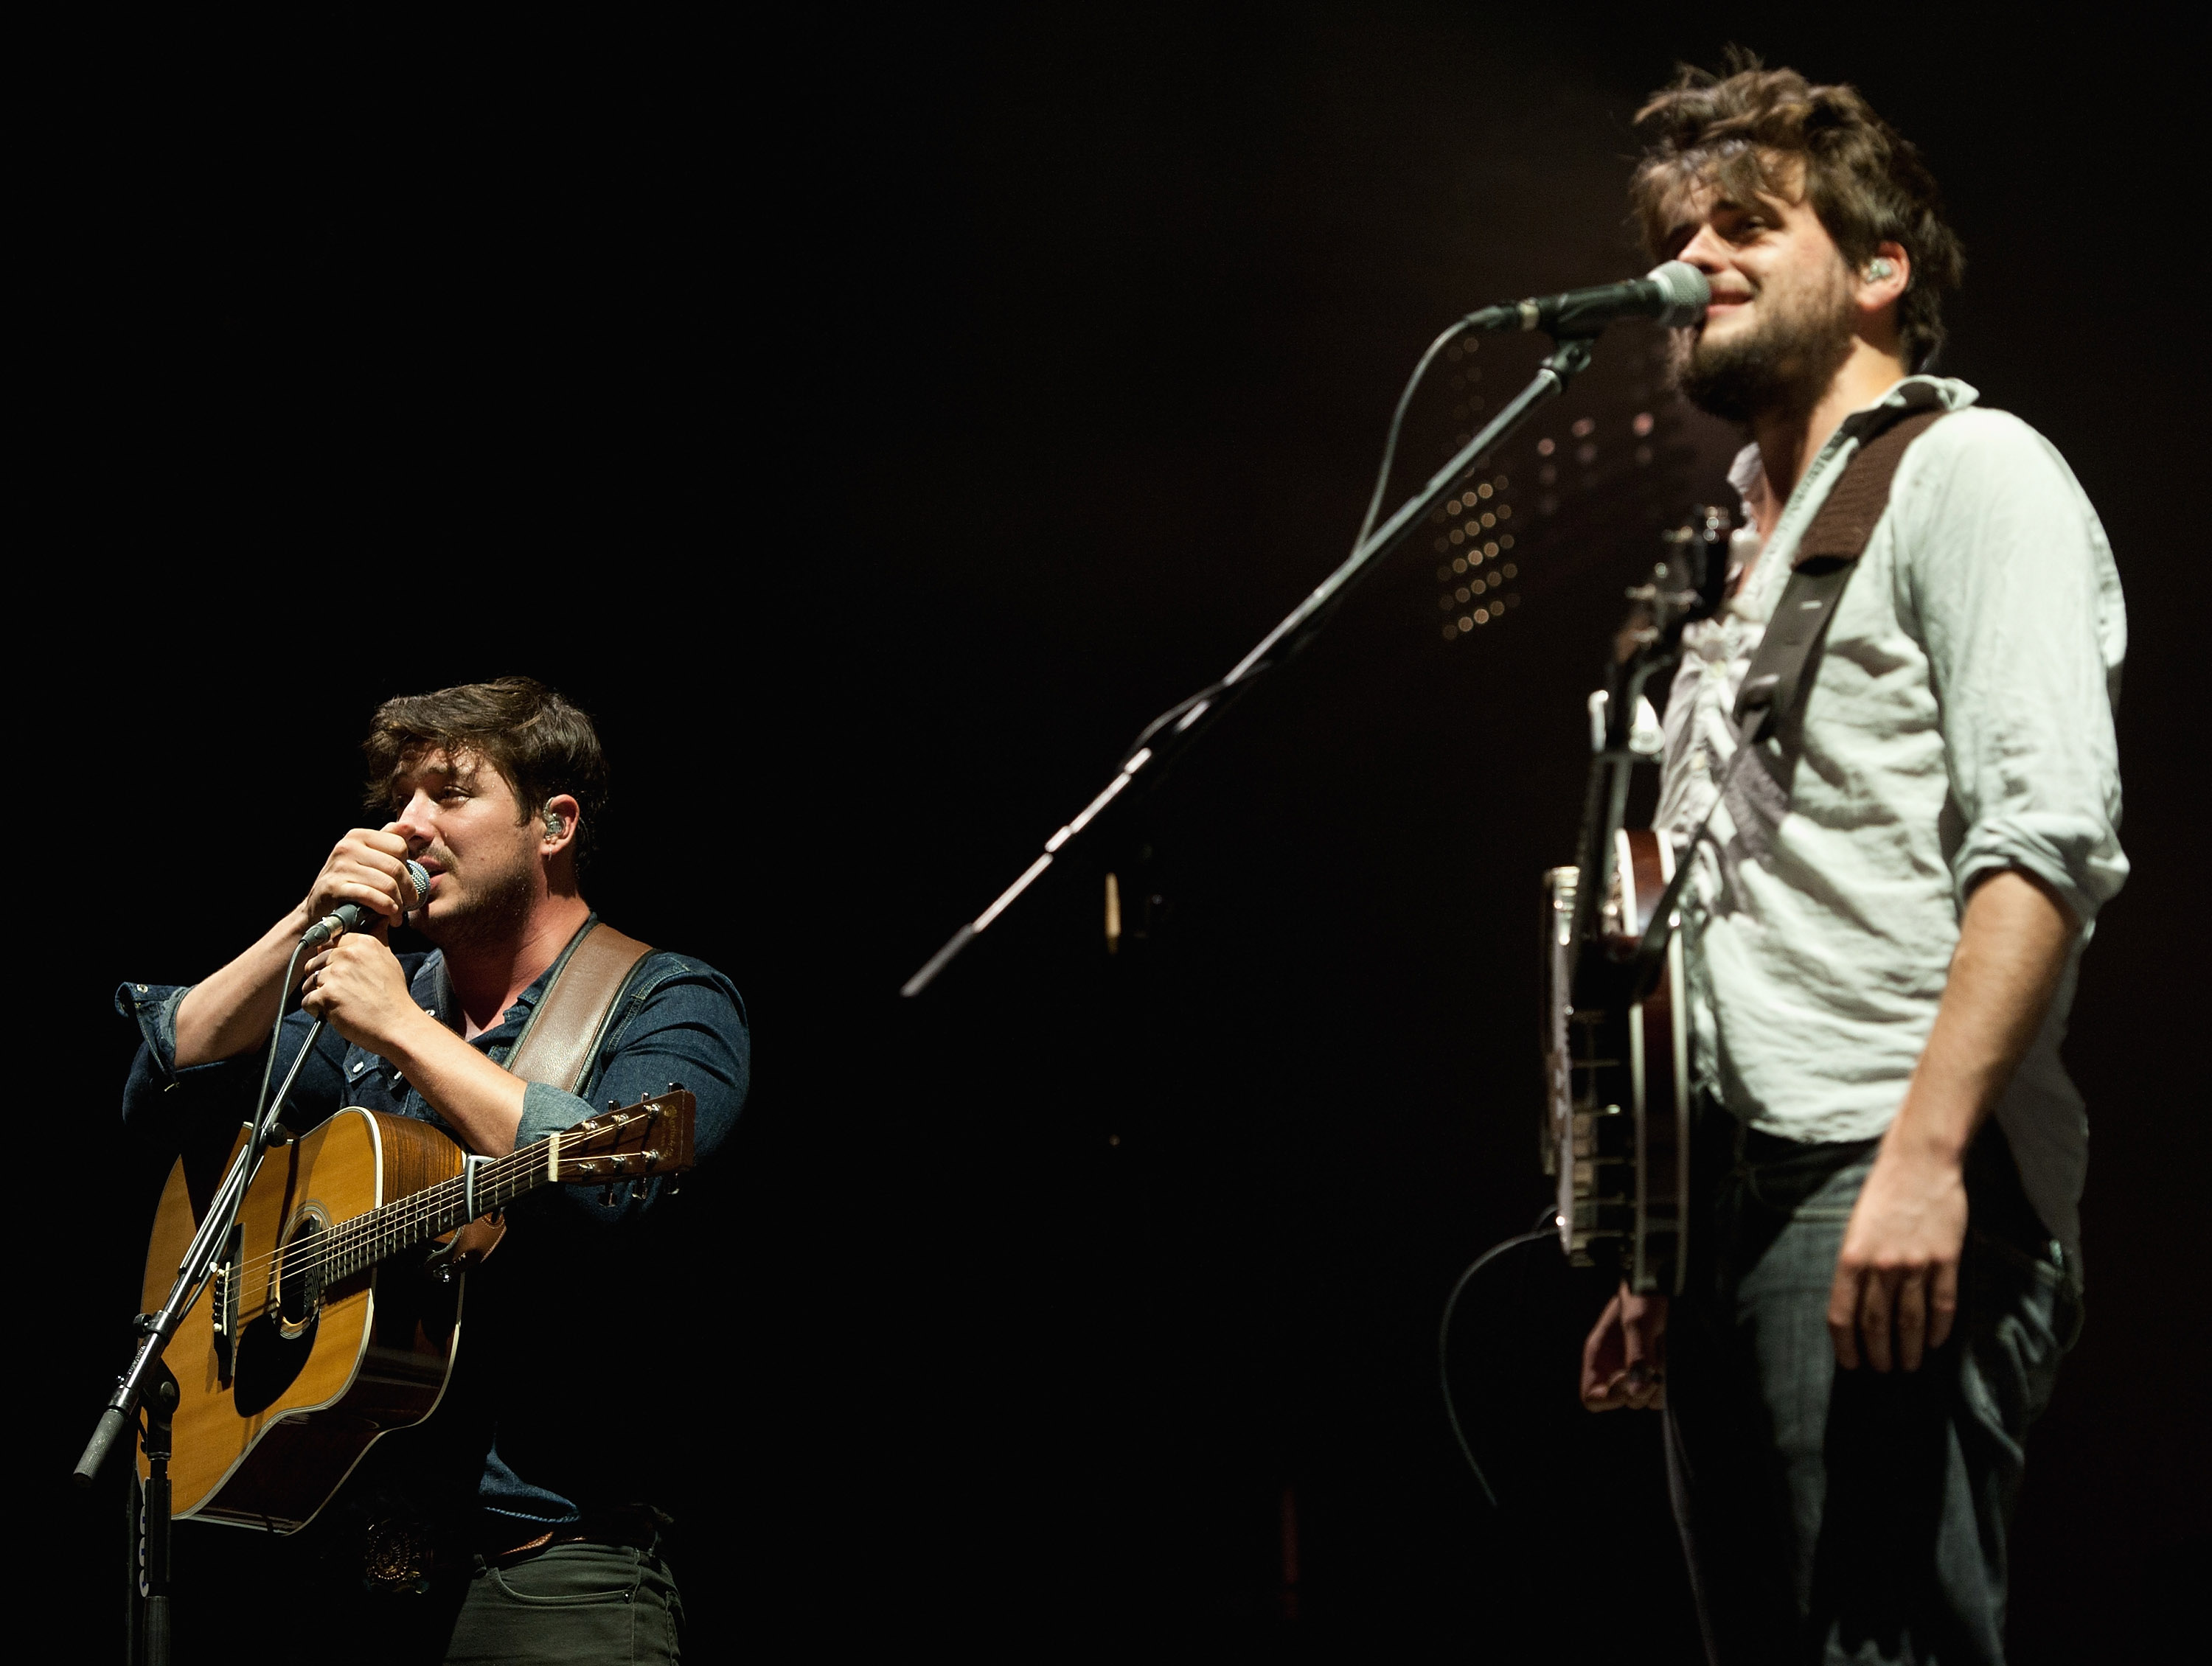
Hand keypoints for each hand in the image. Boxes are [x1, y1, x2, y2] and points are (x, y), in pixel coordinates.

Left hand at [300, 932, 428, 1057]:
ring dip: (318, 995)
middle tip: (343, 992)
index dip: (333, 960)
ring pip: (309, 982)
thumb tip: (379, 920)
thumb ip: (377, 939)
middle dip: (324, 979)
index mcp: (363, 943)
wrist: (397, 1024)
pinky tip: (335, 1013)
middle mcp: (348, 955)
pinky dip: (316, 1010)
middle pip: (317, 962)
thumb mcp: (389, 960)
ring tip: (340, 1004)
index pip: (331, 943)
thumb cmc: (394, 997)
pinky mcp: (327, 995)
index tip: (341, 973)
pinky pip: (307, 1001)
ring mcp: (336, 974)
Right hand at [302, 826, 417, 933]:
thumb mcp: (368, 857)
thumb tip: (411, 827)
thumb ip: (388, 841)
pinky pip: (371, 895)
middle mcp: (347, 847)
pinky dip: (385, 907)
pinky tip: (389, 914)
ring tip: (398, 913)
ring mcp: (339, 867)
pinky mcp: (334, 887)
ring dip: (398, 903)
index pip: (399, 846)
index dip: (408, 867)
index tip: (407, 882)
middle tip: (410, 902)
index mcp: (358, 836)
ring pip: (387, 884)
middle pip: (395, 866)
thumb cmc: (350, 882)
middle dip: (408, 889)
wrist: (319, 908)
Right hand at [1581, 1282, 1666, 1410]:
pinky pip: (1661, 1391)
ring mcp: (1636, 1368)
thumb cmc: (1644, 1293)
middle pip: (1622, 1401)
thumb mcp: (1638, 1320)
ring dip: (1656, 1385)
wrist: (1664, 1279)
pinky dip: (1668, 1382)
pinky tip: (1668, 1359)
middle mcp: (1615, 1366)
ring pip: (1645, 1399)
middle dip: (1638, 1388)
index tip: (1626, 1378)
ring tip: (1662, 1357)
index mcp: (1599, 1355)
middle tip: (1651, 1367)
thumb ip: (1637, 1355)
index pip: (1592, 1397)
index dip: (1608, 1398)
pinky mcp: (1655, 1368)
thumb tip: (1637, 1390)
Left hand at [1826, 1136, 1967, 1371]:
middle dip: (1878, 1353)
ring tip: (1908, 1366)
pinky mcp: (1946, 1260)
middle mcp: (1881, 1266)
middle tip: (1882, 1370)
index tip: (1851, 1364)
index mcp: (1851, 1257)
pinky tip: (1936, 1343)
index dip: (1845, 1345)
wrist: (1919, 1164)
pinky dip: (1939, 1328)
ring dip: (1908, 1349)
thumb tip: (1856, 1306)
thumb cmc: (1882, 1194)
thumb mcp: (1855, 1229)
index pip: (1842, 1314)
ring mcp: (1915, 1264)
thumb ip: (1855, 1266)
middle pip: (1876, 1323)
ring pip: (1910, 1321)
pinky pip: (1942, 1304)